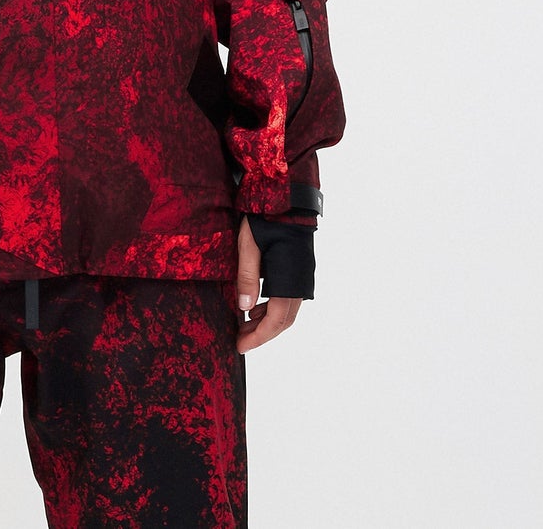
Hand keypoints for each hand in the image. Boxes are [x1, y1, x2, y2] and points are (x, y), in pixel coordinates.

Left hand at [233, 213, 301, 351]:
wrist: (286, 195)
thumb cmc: (266, 218)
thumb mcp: (248, 246)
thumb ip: (247, 277)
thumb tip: (245, 309)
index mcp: (290, 278)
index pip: (277, 320)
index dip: (258, 337)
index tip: (240, 347)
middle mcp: (301, 281)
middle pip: (284, 320)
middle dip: (262, 333)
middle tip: (240, 340)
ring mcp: (303, 275)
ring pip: (287, 310)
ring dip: (267, 321)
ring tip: (243, 325)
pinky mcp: (300, 268)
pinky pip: (288, 297)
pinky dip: (272, 307)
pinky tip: (255, 305)